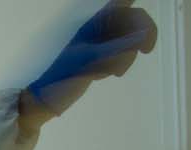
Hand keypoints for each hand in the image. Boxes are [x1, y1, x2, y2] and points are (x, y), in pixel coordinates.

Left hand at [22, 2, 157, 130]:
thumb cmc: (61, 78)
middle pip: (133, 20)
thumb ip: (116, 47)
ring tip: (112, 72)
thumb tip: (142, 36)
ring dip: (127, 55)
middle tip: (147, 51)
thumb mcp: (89, 61)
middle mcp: (99, 29)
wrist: (43, 99)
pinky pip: (120, 54)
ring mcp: (100, 43)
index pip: (120, 4)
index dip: (134, 4)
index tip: (143, 19)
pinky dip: (120, 63)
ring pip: (129, 40)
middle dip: (142, 34)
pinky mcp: (100, 58)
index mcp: (94, 22)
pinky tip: (107, 74)